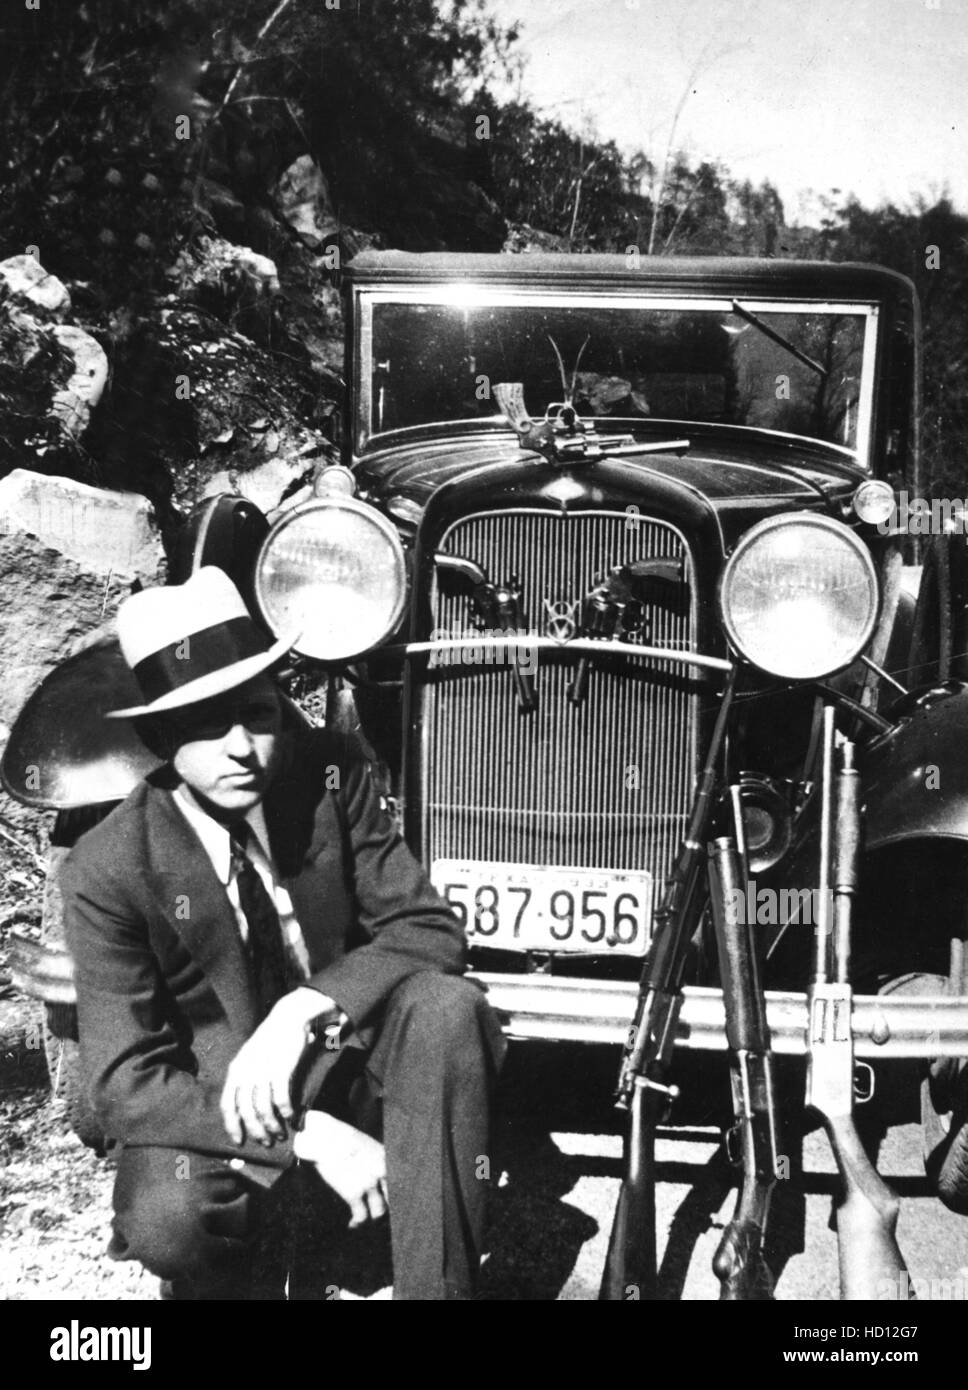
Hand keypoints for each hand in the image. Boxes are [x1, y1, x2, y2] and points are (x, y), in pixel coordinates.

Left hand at [220, 987, 335, 1146]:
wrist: (288, 1018)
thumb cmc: (270, 1041)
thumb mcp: (250, 1058)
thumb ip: (246, 1079)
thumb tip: (247, 1108)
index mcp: (235, 1070)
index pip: (227, 1105)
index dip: (232, 1125)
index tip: (239, 1141)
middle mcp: (246, 1072)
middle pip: (246, 1111)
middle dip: (255, 1131)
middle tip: (266, 1142)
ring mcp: (262, 1070)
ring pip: (264, 1108)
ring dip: (272, 1126)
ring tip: (281, 1135)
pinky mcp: (281, 1069)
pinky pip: (281, 1099)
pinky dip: (287, 1113)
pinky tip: (293, 1119)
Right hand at [295, 1111, 387, 1227]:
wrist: (324, 1138)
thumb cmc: (338, 1138)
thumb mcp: (362, 1145)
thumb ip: (371, 1160)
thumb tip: (368, 1172)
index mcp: (385, 1158)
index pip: (399, 1183)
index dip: (394, 1195)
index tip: (387, 1202)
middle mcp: (382, 1172)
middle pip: (392, 1199)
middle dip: (386, 1208)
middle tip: (379, 1215)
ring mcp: (369, 1183)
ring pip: (379, 1212)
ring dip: (372, 1219)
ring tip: (365, 1222)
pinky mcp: (354, 1193)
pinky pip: (361, 1216)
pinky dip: (357, 1223)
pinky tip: (352, 1225)